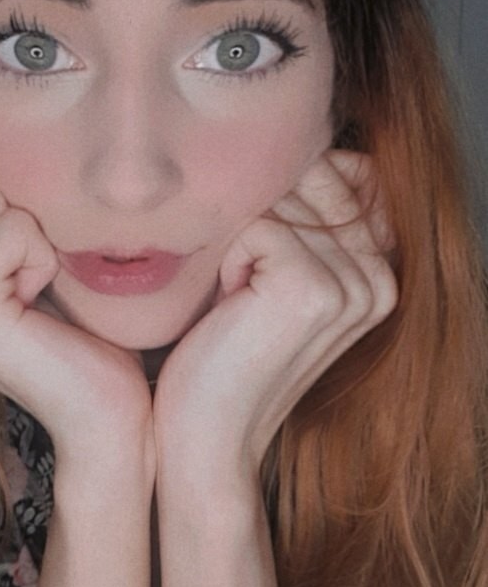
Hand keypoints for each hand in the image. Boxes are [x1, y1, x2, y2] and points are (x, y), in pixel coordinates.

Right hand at [0, 169, 154, 479]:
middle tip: (32, 290)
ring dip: (32, 243)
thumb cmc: (73, 331)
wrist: (106, 407)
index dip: (5, 218)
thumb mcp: (12, 263)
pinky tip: (40, 306)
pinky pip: (11, 228)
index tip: (19, 277)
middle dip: (18, 226)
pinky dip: (43, 258)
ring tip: (36, 299)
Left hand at [152, 151, 397, 488]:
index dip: (275, 199)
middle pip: (303, 180)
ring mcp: (351, 285)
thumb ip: (305, 221)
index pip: (333, 174)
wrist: (205, 436)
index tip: (255, 263)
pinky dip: (225, 260)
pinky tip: (229, 309)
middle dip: (253, 220)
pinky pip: (253, 224)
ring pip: (275, 199)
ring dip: (236, 241)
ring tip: (236, 301)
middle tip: (239, 290)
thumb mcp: (273, 277)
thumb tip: (309, 150)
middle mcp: (378, 279)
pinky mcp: (312, 289)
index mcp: (381, 274)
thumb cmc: (223, 352)